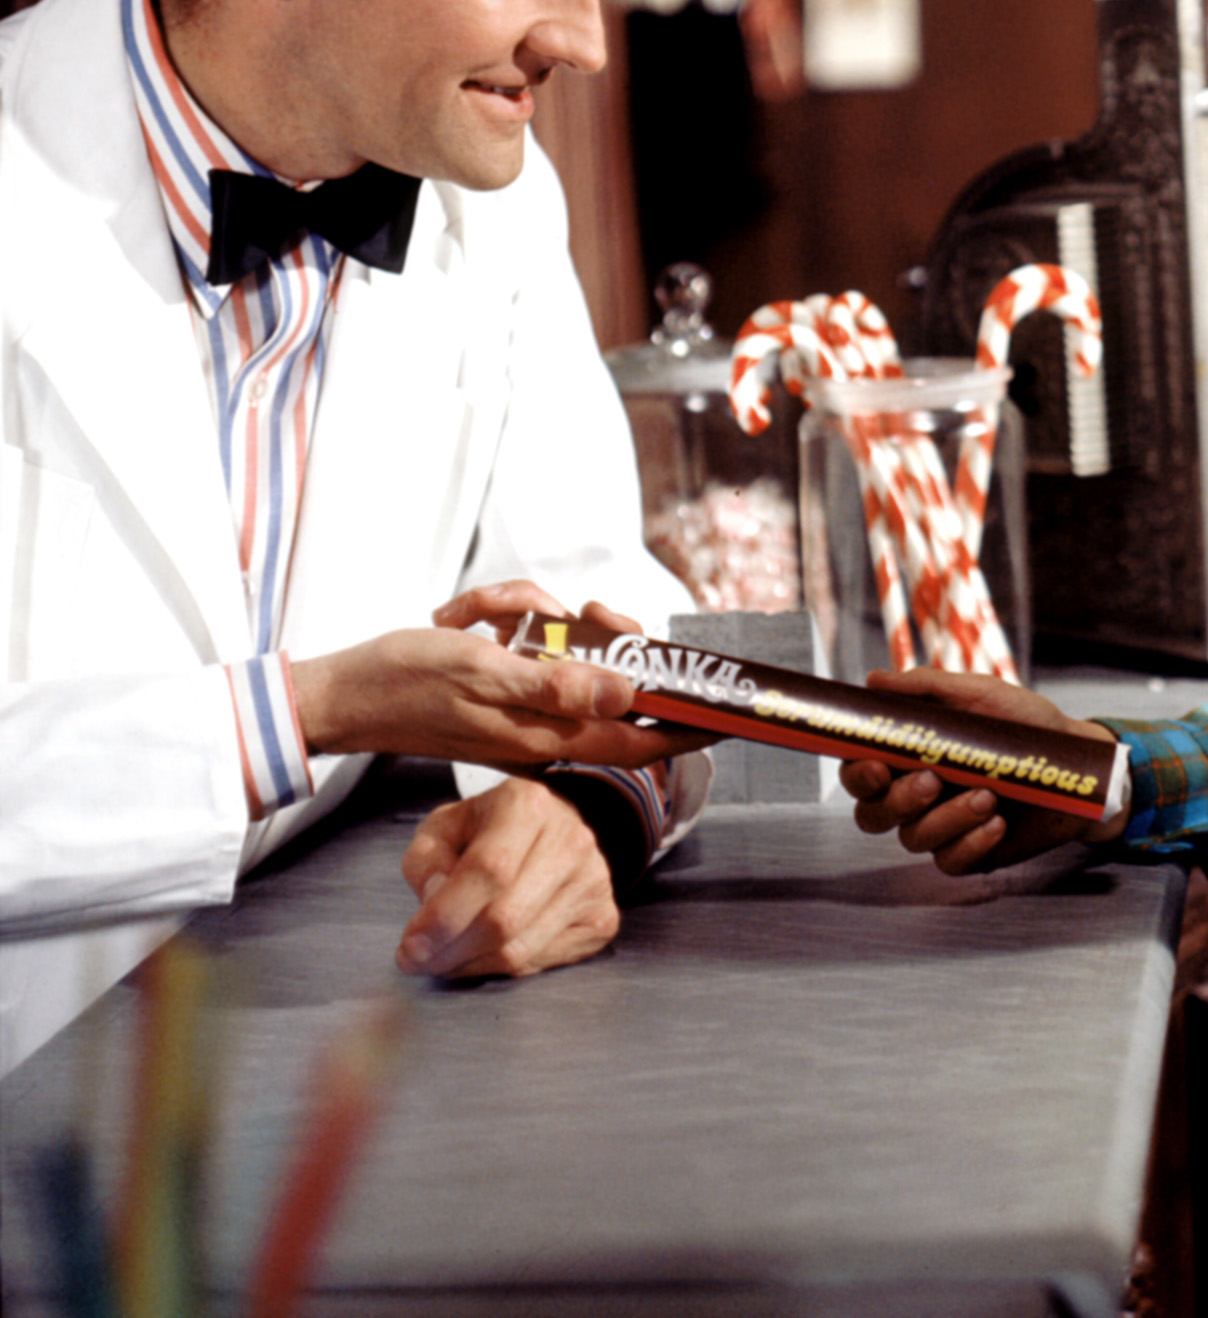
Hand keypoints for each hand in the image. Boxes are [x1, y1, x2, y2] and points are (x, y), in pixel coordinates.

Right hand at [289, 580, 712, 769]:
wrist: (340, 692)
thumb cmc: (401, 685)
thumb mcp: (481, 673)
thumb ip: (555, 686)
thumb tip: (626, 692)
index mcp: (547, 735)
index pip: (639, 738)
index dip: (685, 724)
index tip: (723, 709)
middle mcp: (544, 728)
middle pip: (610, 682)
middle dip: (594, 634)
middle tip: (570, 611)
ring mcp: (524, 709)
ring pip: (565, 649)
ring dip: (528, 617)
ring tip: (479, 619)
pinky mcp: (503, 689)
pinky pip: (528, 645)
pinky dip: (501, 618)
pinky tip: (462, 620)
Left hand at [396, 775, 618, 977]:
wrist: (553, 828)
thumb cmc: (489, 829)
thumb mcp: (445, 827)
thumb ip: (426, 859)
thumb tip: (434, 900)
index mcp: (528, 805)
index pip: (488, 869)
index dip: (444, 916)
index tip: (409, 947)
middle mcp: (571, 840)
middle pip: (504, 918)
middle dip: (450, 951)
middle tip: (418, 961)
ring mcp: (594, 881)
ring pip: (520, 948)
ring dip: (470, 965)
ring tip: (445, 957)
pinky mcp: (602, 918)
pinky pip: (541, 963)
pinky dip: (501, 969)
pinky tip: (483, 953)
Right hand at [840, 668, 1127, 875]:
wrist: (1079, 764)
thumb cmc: (1026, 724)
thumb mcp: (980, 695)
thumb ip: (926, 688)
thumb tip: (873, 681)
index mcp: (910, 755)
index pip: (860, 771)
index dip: (856, 774)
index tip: (876, 766)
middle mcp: (918, 794)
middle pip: (873, 814)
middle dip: (897, 800)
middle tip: (933, 780)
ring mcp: (942, 826)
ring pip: (913, 838)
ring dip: (946, 818)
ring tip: (987, 795)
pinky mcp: (970, 853)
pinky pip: (949, 861)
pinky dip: (970, 842)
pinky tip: (996, 822)